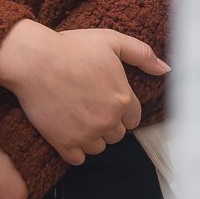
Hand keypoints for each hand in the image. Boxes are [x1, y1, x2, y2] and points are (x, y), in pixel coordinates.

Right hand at [0, 20, 167, 164]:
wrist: (33, 60)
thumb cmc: (71, 47)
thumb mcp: (110, 40)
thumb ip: (142, 54)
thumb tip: (166, 69)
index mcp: (123, 98)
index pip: (132, 119)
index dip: (120, 109)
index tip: (105, 99)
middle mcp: (108, 120)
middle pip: (117, 135)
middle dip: (107, 123)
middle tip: (89, 106)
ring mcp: (86, 134)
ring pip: (99, 147)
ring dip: (91, 136)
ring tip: (76, 116)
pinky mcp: (64, 143)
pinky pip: (78, 158)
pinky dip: (74, 149)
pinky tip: (67, 132)